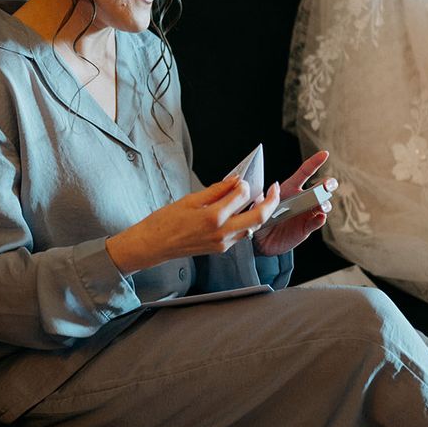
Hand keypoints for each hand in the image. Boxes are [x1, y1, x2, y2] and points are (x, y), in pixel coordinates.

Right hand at [106, 177, 280, 274]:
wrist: (153, 245)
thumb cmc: (165, 222)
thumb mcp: (190, 199)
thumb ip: (216, 190)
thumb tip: (234, 180)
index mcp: (213, 217)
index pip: (241, 196)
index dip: (244, 184)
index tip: (241, 177)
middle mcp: (221, 233)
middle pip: (259, 217)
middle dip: (270, 201)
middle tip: (274, 188)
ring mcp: (222, 243)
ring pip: (252, 227)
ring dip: (260, 212)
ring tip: (258, 198)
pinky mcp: (220, 248)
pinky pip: (241, 234)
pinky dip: (246, 221)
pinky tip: (241, 211)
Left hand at [252, 151, 337, 256]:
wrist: (261, 241)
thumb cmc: (260, 217)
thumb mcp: (258, 205)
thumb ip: (264, 197)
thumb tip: (273, 187)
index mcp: (290, 188)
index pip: (304, 172)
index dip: (315, 162)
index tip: (325, 154)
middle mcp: (302, 198)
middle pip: (321, 187)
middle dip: (328, 184)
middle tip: (327, 185)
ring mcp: (307, 212)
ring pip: (323, 203)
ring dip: (325, 203)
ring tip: (321, 205)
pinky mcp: (308, 226)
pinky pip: (318, 221)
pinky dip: (320, 219)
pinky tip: (320, 217)